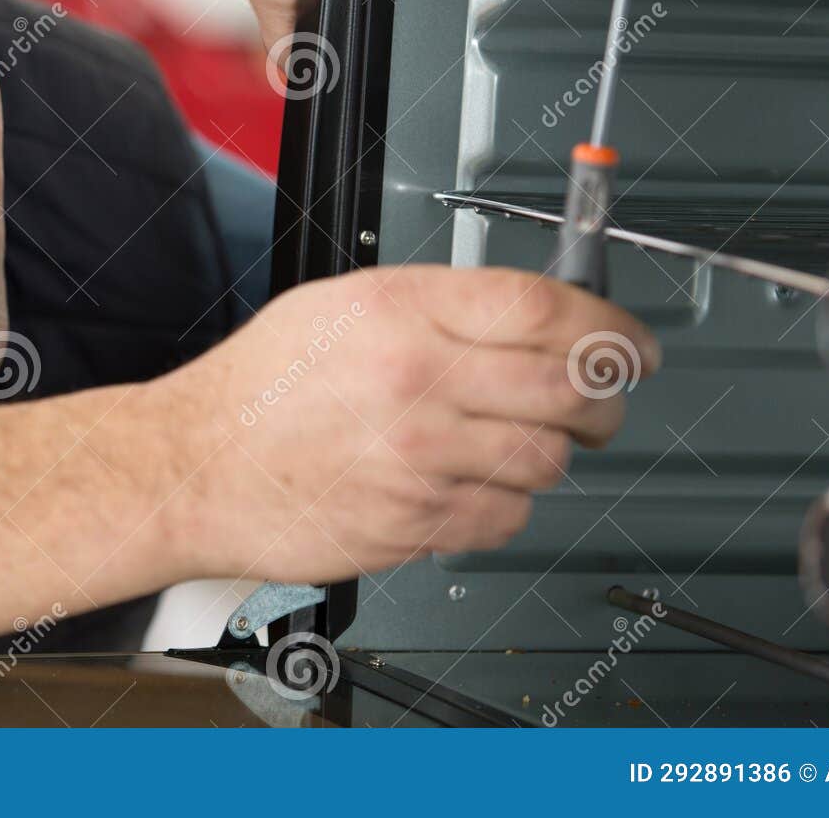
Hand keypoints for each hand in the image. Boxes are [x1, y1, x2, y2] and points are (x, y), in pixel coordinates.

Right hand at [161, 264, 657, 582]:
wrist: (194, 466)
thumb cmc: (261, 386)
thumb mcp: (344, 304)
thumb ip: (441, 304)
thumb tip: (535, 317)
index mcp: (401, 309)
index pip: (548, 308)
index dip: (614, 325)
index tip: (634, 342)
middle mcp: (417, 379)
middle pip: (573, 385)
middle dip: (609, 396)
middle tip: (605, 398)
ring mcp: (419, 457)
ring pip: (548, 458)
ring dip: (550, 451)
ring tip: (512, 441)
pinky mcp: (414, 523)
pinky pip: (506, 518)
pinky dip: (504, 503)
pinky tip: (468, 483)